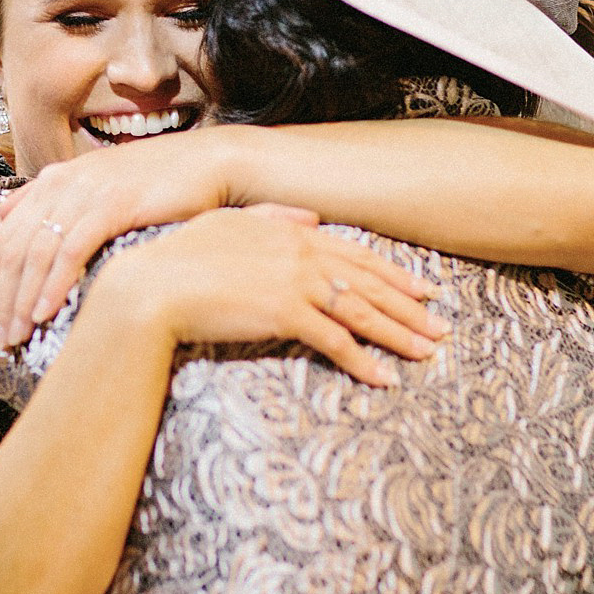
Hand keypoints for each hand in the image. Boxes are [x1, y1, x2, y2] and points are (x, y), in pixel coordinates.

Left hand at [0, 127, 234, 350]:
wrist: (214, 162)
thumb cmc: (162, 182)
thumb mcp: (101, 184)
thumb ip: (58, 198)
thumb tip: (9, 214)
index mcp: (55, 179)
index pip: (4, 235)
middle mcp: (63, 182)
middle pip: (12, 247)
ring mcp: (87, 191)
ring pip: (36, 253)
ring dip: (21, 300)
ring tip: (15, 336)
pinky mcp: (113, 203)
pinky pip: (71, 250)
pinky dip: (52, 285)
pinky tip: (44, 314)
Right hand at [94, 205, 449, 386]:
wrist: (152, 286)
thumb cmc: (180, 257)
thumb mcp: (228, 223)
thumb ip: (274, 216)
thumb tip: (310, 217)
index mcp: (291, 231)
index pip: (356, 254)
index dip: (393, 274)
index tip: (421, 289)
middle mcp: (301, 254)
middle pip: (368, 283)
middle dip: (409, 307)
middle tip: (440, 326)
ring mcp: (295, 284)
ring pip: (361, 311)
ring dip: (399, 335)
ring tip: (426, 353)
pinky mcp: (285, 315)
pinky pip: (335, 342)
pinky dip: (363, 361)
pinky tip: (384, 378)